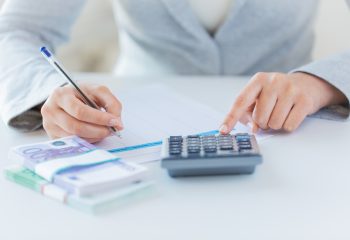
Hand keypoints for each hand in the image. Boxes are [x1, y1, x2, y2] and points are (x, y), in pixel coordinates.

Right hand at [41, 83, 122, 142]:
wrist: (67, 98)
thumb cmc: (83, 94)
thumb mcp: (98, 92)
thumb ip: (112, 104)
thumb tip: (118, 123)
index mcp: (60, 95)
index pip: (80, 111)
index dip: (99, 118)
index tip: (114, 122)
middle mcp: (50, 110)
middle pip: (76, 127)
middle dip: (98, 131)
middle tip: (111, 131)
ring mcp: (49, 125)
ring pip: (75, 137)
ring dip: (94, 137)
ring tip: (105, 131)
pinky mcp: (52, 137)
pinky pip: (73, 143)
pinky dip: (88, 141)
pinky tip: (95, 135)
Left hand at [220, 72, 346, 132]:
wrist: (307, 84)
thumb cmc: (277, 94)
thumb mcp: (259, 97)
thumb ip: (249, 113)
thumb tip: (253, 129)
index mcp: (258, 80)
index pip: (240, 101)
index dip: (231, 117)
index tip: (223, 130)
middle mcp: (273, 81)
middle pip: (259, 118)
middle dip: (263, 123)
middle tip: (269, 115)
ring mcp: (290, 90)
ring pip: (274, 123)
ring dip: (275, 125)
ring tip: (280, 114)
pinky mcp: (304, 100)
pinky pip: (289, 126)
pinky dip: (287, 126)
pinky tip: (291, 115)